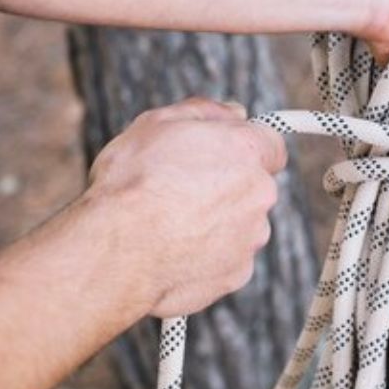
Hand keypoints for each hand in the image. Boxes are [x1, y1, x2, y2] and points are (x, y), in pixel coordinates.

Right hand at [85, 97, 285, 317]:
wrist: (117, 251)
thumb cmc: (132, 184)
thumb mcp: (156, 124)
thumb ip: (204, 112)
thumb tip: (234, 112)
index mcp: (245, 152)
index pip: (270, 144)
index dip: (244, 147)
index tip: (224, 153)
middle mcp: (258, 196)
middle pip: (253, 187)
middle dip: (225, 187)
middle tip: (180, 189)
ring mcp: (250, 240)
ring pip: (240, 226)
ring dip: (215, 223)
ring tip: (169, 225)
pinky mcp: (236, 276)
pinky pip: (226, 260)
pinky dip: (205, 256)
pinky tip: (171, 252)